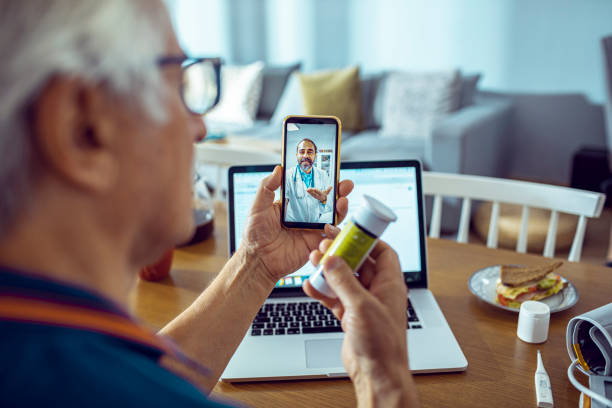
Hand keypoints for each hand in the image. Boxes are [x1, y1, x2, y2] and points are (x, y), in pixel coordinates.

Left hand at [240, 166, 352, 283]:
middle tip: (345, 184)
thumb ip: (267, 187)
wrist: (258, 260)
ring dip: (342, 208)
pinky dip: (335, 230)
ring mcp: (312, 228)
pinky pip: (330, 236)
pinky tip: (330, 225)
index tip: (332, 171)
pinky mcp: (315, 243)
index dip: (323, 179)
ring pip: (334, 216)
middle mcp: (306, 214)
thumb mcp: (258, 206)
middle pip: (328, 200)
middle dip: (339, 191)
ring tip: (342, 201)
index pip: (312, 187)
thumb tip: (278, 169)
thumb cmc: (255, 234)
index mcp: (294, 203)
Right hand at [303, 232, 418, 407]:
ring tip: (313, 260)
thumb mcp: (362, 306)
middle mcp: (378, 291)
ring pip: (344, 279)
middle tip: (324, 243)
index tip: (349, 231)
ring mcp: (363, 304)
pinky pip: (335, 297)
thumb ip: (344, 281)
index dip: (367, 239)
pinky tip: (310, 286)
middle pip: (359, 263)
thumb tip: (332, 259)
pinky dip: (323, 291)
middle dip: (341, 253)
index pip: (382, 252)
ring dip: (329, 271)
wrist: (376, 374)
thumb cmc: (382, 343)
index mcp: (390, 284)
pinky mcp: (351, 316)